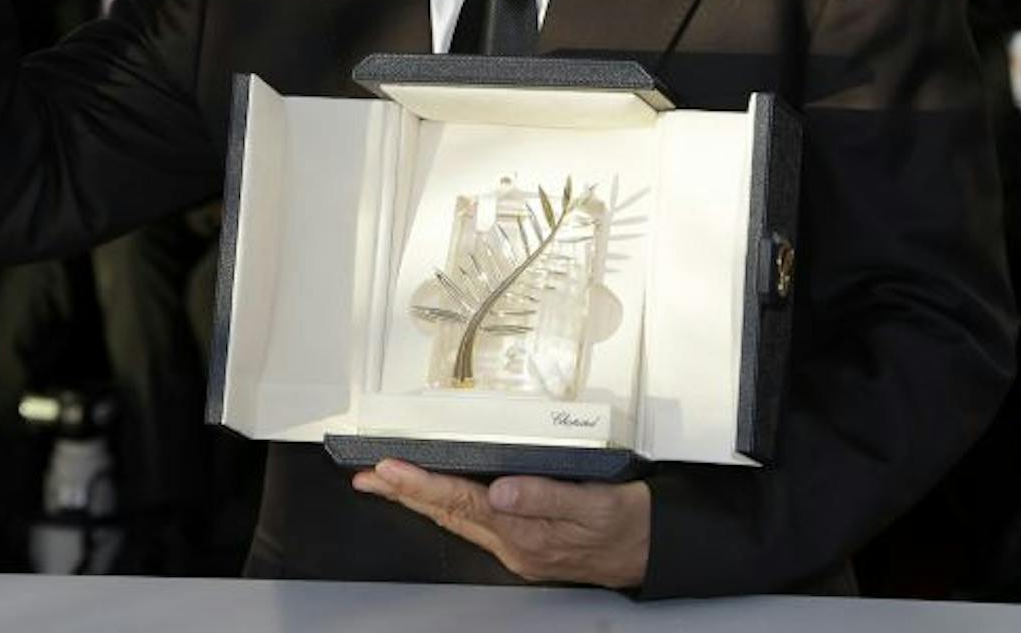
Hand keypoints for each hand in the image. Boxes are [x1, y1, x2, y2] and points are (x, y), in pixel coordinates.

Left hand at [352, 458, 649, 588]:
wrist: (653, 550)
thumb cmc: (629, 523)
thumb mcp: (595, 504)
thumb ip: (546, 496)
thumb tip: (502, 490)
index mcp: (527, 534)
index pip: (461, 503)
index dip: (420, 484)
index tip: (388, 470)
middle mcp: (516, 546)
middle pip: (447, 514)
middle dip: (404, 494)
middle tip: (367, 477)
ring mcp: (518, 550)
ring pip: (457, 521)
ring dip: (420, 501)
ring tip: (387, 484)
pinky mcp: (525, 546)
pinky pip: (474, 525)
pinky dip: (447, 508)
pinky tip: (435, 500)